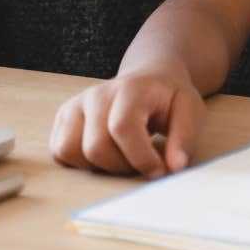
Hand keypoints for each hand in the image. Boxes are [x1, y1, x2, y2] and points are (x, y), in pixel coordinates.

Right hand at [48, 67, 205, 179]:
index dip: (140, 158)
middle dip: (122, 166)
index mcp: (129, 89)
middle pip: (95, 146)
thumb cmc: (168, 98)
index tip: (158, 170)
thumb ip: (184, 138)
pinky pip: (59, 151)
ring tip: (121, 156)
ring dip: (98, 166)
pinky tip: (104, 154)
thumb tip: (174, 168)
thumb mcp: (190, 110)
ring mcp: (76, 105)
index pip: (122, 128)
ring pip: (70, 150)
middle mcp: (96, 94)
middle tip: (141, 161)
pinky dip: (80, 162)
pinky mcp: (64, 118)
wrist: (148, 79)